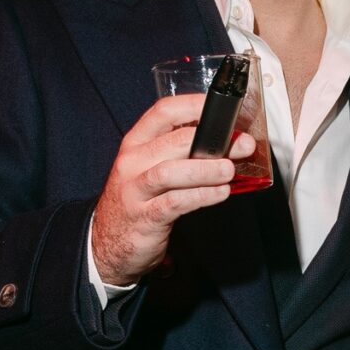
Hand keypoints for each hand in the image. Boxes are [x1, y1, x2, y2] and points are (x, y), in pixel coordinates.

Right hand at [90, 98, 250, 283]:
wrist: (108, 244)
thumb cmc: (138, 202)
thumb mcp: (150, 169)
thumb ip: (180, 154)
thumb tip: (228, 142)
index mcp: (135, 143)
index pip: (164, 112)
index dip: (195, 105)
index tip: (224, 109)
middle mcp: (132, 162)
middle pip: (173, 141)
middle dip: (212, 140)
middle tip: (242, 145)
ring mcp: (135, 190)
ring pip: (171, 171)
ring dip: (205, 168)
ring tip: (229, 170)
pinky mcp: (144, 217)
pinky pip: (175, 202)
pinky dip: (201, 196)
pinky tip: (220, 193)